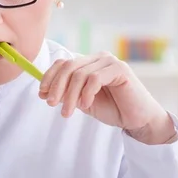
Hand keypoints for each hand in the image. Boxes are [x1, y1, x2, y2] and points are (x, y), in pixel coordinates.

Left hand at [39, 52, 175, 143]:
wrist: (136, 119)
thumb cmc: (112, 109)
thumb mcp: (82, 101)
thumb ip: (67, 94)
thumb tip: (44, 91)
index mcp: (88, 63)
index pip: (62, 63)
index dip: (49, 77)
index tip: (41, 94)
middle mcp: (98, 58)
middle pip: (68, 66)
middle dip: (56, 86)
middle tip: (51, 104)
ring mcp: (109, 62)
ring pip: (79, 74)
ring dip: (69, 95)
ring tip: (67, 112)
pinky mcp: (120, 69)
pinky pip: (95, 78)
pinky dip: (86, 93)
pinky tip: (86, 105)